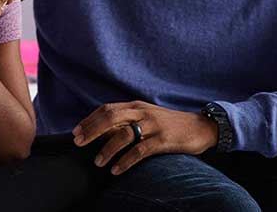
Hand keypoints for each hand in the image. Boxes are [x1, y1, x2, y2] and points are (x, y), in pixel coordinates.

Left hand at [72, 101, 218, 175]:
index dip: (90, 119)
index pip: (107, 109)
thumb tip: (102, 132)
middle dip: (92, 130)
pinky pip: (140, 151)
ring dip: (107, 149)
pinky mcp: (162, 140)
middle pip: (111, 117)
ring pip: (124, 134)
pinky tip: (116, 170)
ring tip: (98, 161)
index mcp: (136, 106)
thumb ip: (127, 121)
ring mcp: (153, 125)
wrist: (199, 127)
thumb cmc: (169, 124)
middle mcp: (142, 112)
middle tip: (78, 142)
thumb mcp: (147, 117)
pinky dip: (125, 161)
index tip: (76, 131)